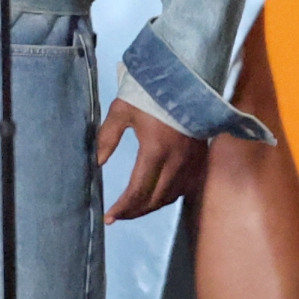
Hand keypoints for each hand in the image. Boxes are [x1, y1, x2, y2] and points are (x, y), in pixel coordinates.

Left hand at [96, 98, 206, 223]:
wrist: (186, 81)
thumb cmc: (150, 94)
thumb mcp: (122, 110)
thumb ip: (108, 136)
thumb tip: (98, 162)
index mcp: (155, 150)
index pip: (138, 190)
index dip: (123, 207)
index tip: (110, 217)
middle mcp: (176, 163)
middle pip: (155, 200)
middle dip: (135, 211)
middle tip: (119, 215)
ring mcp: (191, 164)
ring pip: (171, 197)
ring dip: (151, 206)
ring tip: (134, 207)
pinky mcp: (200, 161)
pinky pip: (185, 189)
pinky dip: (169, 196)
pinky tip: (157, 196)